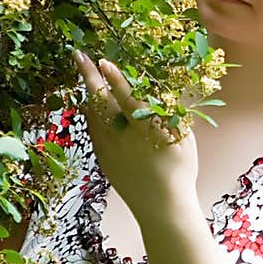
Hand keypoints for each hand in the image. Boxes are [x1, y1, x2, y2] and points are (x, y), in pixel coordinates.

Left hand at [73, 52, 199, 225]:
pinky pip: (94, 130)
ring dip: (89, 92)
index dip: (115, 79)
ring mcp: (109, 149)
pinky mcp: (103, 159)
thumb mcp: (183, 139)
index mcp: (147, 130)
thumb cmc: (179, 171)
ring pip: (93, 115)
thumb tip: (157, 94)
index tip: (103, 62)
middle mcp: (123, 137)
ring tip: (86, 74)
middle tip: (78, 56)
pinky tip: (92, 105)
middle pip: (101, 102)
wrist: (162, 207)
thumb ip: (168, 115)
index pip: (127, 99)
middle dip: (89, 76)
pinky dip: (92, 114)